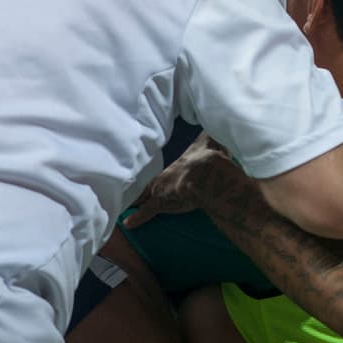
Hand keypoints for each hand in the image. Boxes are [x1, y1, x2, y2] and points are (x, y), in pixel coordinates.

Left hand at [122, 136, 242, 227]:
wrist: (206, 173)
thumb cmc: (209, 157)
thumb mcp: (211, 141)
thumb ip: (212, 134)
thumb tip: (216, 119)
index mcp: (176, 164)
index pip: (163, 171)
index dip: (156, 175)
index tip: (146, 175)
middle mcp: (164, 175)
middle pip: (149, 182)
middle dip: (139, 187)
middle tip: (128, 189)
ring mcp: (160, 190)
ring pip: (143, 195)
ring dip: (135, 200)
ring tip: (126, 203)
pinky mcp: (160, 203)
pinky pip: (145, 211)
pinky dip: (137, 217)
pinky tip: (128, 222)